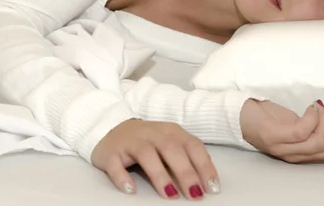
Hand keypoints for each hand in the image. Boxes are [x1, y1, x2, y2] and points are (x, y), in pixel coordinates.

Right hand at [91, 119, 218, 199]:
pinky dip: (123, 177)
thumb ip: (186, 158)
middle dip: (185, 172)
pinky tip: (131, 190)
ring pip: (146, 154)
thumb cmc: (149, 142)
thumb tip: (206, 183)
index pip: (192, 146)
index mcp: (172, 131)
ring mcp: (131, 141)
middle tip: (194, 194)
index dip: (204, 166)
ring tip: (170, 194)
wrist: (113, 130)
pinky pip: (116, 164)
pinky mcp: (111, 152)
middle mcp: (153, 133)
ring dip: (159, 174)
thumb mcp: (170, 144)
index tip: (212, 187)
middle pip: (171, 149)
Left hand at [240, 98, 323, 163]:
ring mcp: (286, 148)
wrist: (239, 115)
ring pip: (322, 144)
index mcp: (308, 154)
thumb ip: (320, 126)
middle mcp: (299, 156)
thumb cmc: (270, 118)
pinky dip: (312, 118)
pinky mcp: (274, 136)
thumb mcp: (300, 125)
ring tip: (322, 105)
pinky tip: (311, 106)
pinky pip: (302, 132)